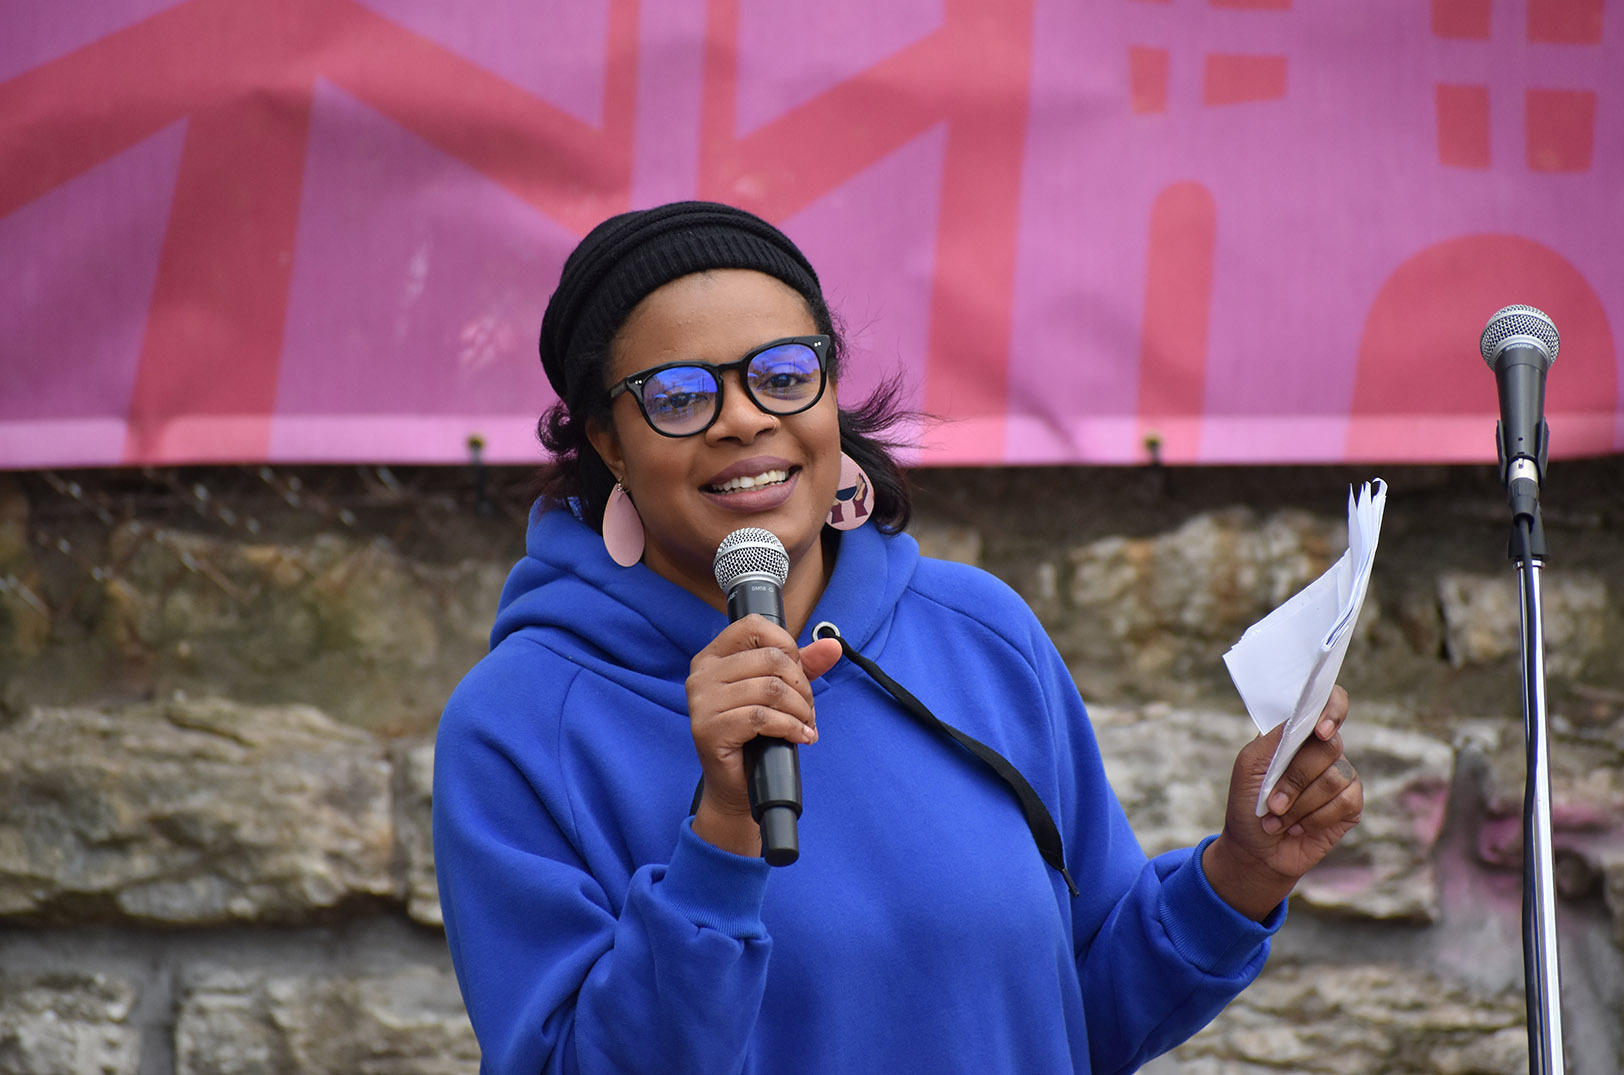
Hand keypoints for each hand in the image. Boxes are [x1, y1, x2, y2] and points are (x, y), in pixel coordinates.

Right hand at [686, 616, 842, 855]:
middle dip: (801, 686)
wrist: (736, 786)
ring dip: (799, 710)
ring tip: (804, 725)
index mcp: (713, 657)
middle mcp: (701, 674)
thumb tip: (832, 646)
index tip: (798, 674)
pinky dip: (790, 727)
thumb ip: (804, 665)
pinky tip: (799, 737)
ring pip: (770, 689)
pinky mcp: (708, 729)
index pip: (753, 626)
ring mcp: (701, 702)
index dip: (787, 646)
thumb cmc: (755, 736)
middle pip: (770, 659)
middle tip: (807, 711)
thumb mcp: (780, 692)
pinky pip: (761, 717)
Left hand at [1202, 686, 1361, 919]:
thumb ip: (1273, 740)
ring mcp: (1341, 776)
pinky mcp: (1351, 804)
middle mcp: (1324, 751)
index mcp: (1299, 734)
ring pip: (1334, 777)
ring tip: (1278, 819)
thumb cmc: (1248, 803)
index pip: (1330, 702)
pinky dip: (1315, 818)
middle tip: (1272, 803)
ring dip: (1299, 804)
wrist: (1255, 850)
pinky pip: (1345, 801)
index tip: (1320, 731)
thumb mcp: (1249, 766)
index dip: (1332, 710)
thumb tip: (1300, 720)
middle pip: (1329, 746)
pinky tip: (1299, 827)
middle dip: (1295, 779)